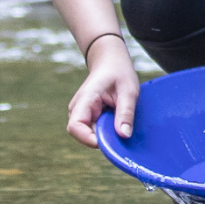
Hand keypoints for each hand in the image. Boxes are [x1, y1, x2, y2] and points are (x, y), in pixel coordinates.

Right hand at [65, 35, 139, 149]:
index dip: (88, 139)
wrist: (111, 61)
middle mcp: (78, 108)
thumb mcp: (129, 91)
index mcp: (85, 99)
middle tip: (121, 130)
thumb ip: (126, 113)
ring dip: (104, 134)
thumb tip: (124, 135)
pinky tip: (116, 121)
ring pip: (88, 133)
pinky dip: (106, 131)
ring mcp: (81, 112)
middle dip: (102, 138)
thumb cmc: (119, 73)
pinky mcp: (87, 116)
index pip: (75, 127)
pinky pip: (93, 129)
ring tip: (119, 121)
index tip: (109, 142)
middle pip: (82, 134)